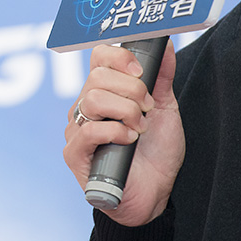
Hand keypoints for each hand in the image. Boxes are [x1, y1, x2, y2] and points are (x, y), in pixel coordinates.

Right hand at [63, 40, 184, 226]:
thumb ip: (162, 77)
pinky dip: (115, 132)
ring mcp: (77, 129)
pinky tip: (129, 141)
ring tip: (139, 128)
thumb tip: (166, 45)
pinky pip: (88, 130)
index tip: (142, 72)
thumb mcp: (165, 109)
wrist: (155, 195)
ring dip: (125, 111)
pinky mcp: (74, 153)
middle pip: (97, 77)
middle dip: (131, 89)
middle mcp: (86, 105)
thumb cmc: (156, 153)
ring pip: (92, 100)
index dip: (119, 57)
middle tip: (147, 108)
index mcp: (104, 90)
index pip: (98, 56)